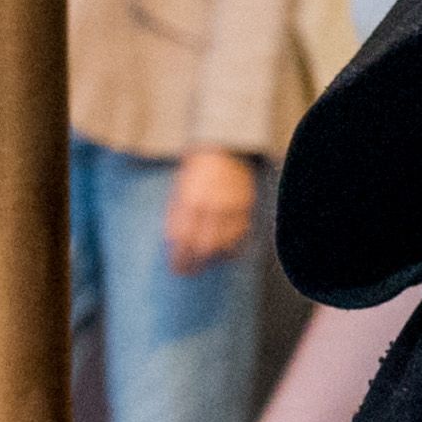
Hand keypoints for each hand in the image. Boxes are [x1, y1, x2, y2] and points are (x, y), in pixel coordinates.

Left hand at [163, 148, 255, 274]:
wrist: (225, 149)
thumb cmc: (197, 170)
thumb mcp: (180, 190)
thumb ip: (177, 214)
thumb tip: (174, 242)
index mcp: (190, 200)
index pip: (182, 239)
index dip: (179, 257)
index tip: (177, 269)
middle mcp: (211, 205)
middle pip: (204, 245)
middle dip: (196, 263)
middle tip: (190, 272)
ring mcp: (231, 206)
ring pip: (225, 242)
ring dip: (215, 257)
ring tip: (208, 262)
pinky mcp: (247, 206)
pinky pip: (242, 234)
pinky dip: (234, 246)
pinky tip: (227, 251)